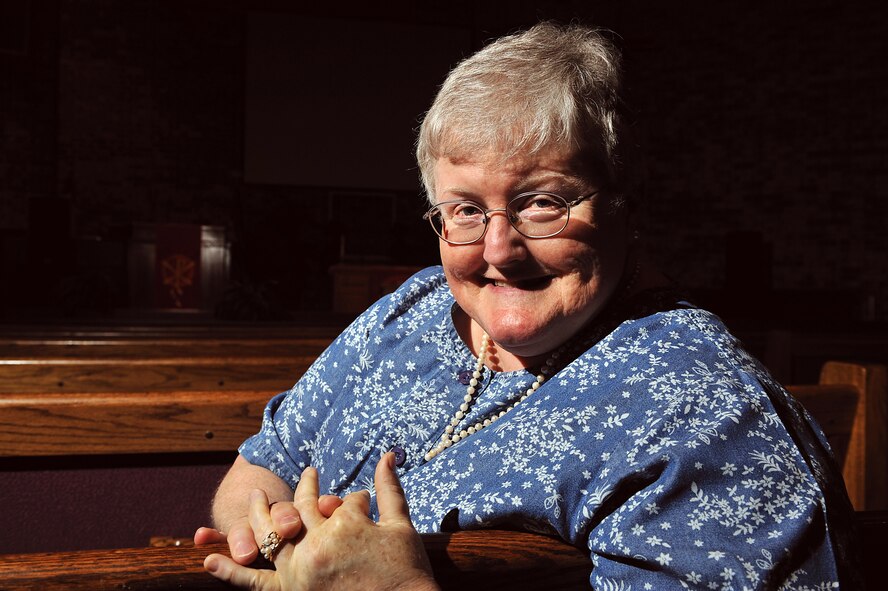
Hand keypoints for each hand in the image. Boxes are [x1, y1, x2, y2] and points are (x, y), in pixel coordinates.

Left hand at [204, 452, 438, 590]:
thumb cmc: (407, 571)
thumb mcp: (401, 525)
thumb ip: (389, 488)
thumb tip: (388, 455)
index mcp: (344, 524)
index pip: (344, 501)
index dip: (356, 501)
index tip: (364, 505)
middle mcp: (316, 544)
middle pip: (301, 509)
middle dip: (306, 490)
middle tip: (307, 475)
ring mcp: (299, 570)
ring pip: (271, 535)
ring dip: (260, 513)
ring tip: (257, 495)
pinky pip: (255, 583)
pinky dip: (231, 572)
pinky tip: (209, 559)